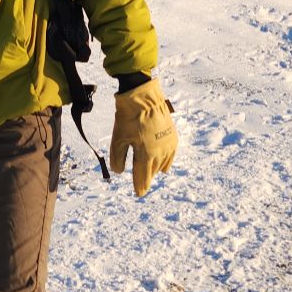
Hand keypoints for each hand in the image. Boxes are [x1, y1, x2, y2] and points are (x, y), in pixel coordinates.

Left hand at [109, 78, 176, 196]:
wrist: (145, 98)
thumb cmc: (129, 118)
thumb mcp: (118, 139)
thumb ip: (118, 158)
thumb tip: (119, 172)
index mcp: (146, 155)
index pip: (143, 177)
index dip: (140, 187)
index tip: (138, 194)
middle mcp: (160, 153)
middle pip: (152, 172)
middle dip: (145, 179)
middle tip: (140, 186)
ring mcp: (168, 145)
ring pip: (161, 165)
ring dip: (154, 170)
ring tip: (147, 174)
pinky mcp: (173, 138)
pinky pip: (170, 157)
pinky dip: (164, 162)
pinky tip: (162, 167)